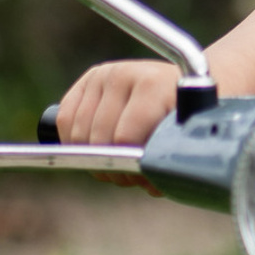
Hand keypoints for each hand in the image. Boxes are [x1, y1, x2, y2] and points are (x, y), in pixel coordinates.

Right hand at [55, 60, 177, 192]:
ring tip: (115, 163)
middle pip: (99, 138)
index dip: (129, 165)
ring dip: (93, 158)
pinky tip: (95, 149)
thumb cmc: (187, 115)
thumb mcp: (185, 134)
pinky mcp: (88, 79)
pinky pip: (66, 120)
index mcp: (154, 84)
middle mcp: (123, 74)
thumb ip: (167, 155)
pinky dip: (74, 142)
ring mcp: (103, 75)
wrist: (188, 82)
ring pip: (79, 133)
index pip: (125, 137)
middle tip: (128, 176)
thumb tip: (147, 181)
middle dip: (112, 166)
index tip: (141, 176)